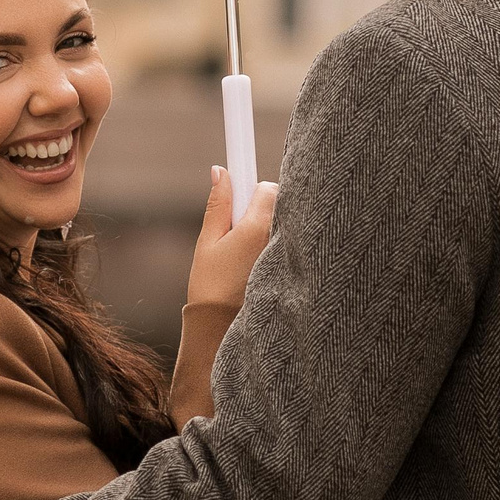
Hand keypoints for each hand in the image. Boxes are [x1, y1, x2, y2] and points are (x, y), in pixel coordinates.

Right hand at [187, 165, 277, 309]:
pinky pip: (288, 243)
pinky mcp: (291, 268)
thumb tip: (220, 171)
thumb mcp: (208, 242)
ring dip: (268, 226)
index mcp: (257, 228)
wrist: (222, 327)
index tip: (241, 187)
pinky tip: (255, 263)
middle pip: (278, 204)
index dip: (252, 187)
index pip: (267, 187)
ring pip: (283, 224)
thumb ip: (218, 204)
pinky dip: (274, 245)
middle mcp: (279, 238)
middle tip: (238, 228)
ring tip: (246, 251)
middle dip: (260, 207)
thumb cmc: (211, 287)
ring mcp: (288, 254)